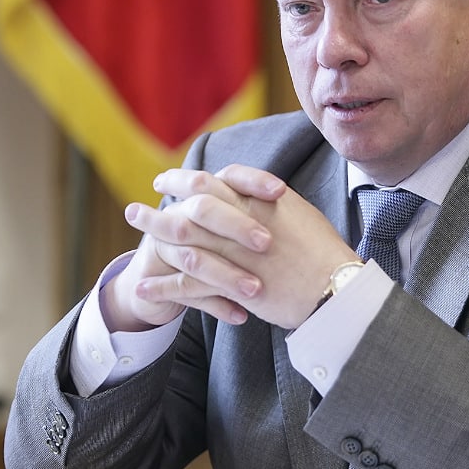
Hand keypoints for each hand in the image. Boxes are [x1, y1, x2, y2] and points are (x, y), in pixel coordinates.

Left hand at [128, 165, 358, 328]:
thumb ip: (272, 205)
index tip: (169, 180)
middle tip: (137, 207)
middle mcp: (241, 222)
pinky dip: (161, 285)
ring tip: (134, 234)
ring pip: (182, 240)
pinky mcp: (230, 285)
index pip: (214, 181)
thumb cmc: (325, 254)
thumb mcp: (300, 215)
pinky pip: (186, 284)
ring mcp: (233, 253)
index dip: (186, 180)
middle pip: (189, 205)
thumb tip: (259, 196)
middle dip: (161, 203)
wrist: (334, 289)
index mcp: (259, 202)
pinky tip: (142, 286)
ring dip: (153, 234)